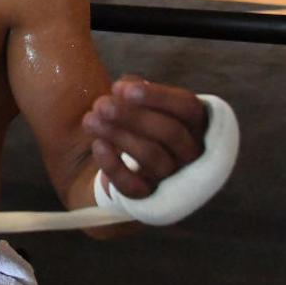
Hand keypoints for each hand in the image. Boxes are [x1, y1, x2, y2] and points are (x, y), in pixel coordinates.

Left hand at [83, 75, 207, 199]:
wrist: (125, 163)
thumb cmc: (137, 122)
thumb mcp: (138, 100)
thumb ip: (133, 89)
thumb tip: (122, 88)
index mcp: (195, 122)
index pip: (187, 107)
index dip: (156, 96)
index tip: (118, 87)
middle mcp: (191, 151)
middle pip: (170, 132)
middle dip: (131, 116)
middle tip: (100, 104)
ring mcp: (173, 176)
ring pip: (152, 156)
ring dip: (118, 135)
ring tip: (90, 120)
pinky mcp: (150, 196)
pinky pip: (134, 187)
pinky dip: (113, 166)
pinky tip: (97, 145)